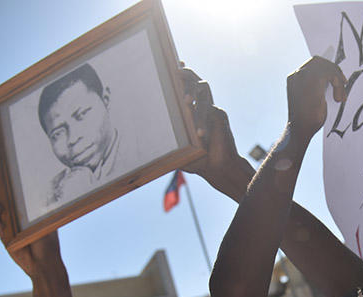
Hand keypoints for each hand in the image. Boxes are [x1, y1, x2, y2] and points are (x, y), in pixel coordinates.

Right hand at [0, 185, 61, 277]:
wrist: (42, 261)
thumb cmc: (48, 240)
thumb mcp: (45, 221)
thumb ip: (38, 208)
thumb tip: (39, 192)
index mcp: (28, 206)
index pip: (15, 192)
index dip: (5, 185)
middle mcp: (17, 211)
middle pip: (1, 197)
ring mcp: (9, 221)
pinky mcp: (3, 232)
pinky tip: (0, 225)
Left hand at [178, 66, 253, 199]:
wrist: (217, 168)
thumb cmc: (196, 159)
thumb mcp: (176, 148)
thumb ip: (166, 139)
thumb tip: (143, 137)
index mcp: (188, 109)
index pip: (183, 84)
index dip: (179, 70)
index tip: (174, 61)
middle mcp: (200, 104)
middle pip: (193, 78)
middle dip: (185, 74)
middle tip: (176, 73)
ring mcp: (211, 108)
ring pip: (203, 87)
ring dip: (192, 91)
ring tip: (186, 102)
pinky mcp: (219, 115)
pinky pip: (210, 110)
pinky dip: (203, 119)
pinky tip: (200, 133)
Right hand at [286, 56, 346, 140]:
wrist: (300, 130)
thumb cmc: (307, 118)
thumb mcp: (313, 97)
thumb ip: (318, 86)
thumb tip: (332, 79)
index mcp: (294, 78)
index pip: (312, 64)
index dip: (327, 68)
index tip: (339, 80)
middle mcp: (296, 74)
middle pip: (319, 61)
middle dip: (334, 70)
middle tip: (344, 82)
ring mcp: (302, 76)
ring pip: (326, 66)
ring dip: (337, 79)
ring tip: (340, 96)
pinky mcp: (311, 81)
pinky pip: (330, 73)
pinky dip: (338, 84)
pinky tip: (338, 98)